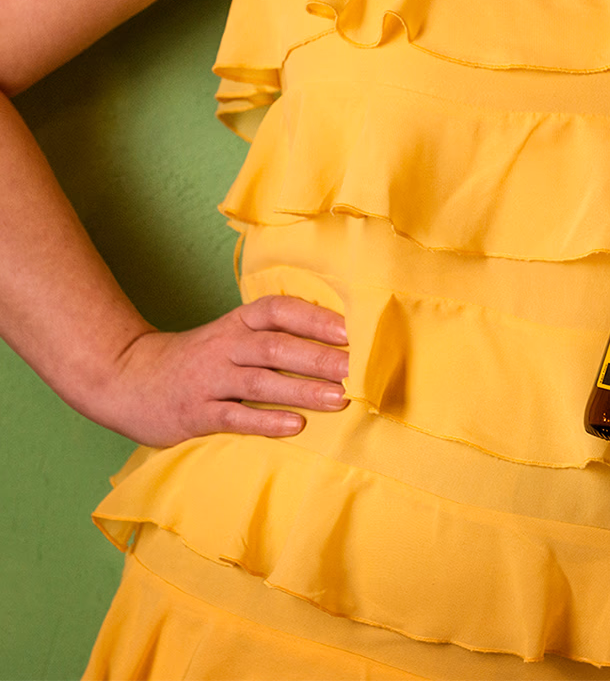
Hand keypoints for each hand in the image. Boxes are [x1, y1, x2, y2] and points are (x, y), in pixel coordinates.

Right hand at [98, 296, 349, 446]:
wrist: (127, 378)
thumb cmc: (198, 359)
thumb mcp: (230, 336)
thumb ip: (272, 337)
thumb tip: (335, 344)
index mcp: (238, 322)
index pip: (278, 310)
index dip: (313, 318)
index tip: (348, 330)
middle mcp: (225, 345)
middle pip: (277, 347)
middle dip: (319, 357)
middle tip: (355, 369)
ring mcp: (209, 379)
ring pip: (261, 381)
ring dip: (302, 389)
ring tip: (339, 398)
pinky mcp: (195, 413)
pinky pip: (234, 416)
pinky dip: (266, 420)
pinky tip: (295, 426)